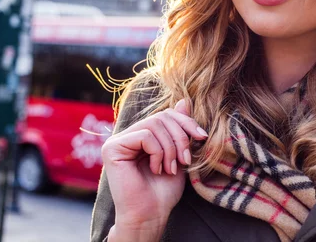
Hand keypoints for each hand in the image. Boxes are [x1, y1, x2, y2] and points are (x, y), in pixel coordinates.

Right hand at [101, 99, 207, 236]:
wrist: (150, 215)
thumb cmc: (163, 191)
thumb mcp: (179, 155)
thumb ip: (180, 129)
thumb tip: (185, 100)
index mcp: (142, 135)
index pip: (167, 114)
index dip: (187, 122)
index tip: (202, 138)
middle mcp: (128, 135)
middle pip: (162, 116)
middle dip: (180, 137)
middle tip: (185, 160)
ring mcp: (118, 141)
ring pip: (155, 124)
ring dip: (171, 148)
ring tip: (171, 168)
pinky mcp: (112, 148)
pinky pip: (144, 135)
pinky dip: (158, 152)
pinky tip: (157, 169)